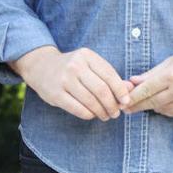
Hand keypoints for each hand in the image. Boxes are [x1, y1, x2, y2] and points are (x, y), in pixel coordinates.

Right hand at [12, 46, 132, 121]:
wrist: (41, 66)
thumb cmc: (72, 67)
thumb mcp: (90, 65)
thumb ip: (109, 75)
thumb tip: (130, 88)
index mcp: (87, 56)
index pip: (110, 75)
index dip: (120, 90)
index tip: (126, 101)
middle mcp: (76, 66)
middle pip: (101, 89)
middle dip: (112, 104)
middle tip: (116, 113)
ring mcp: (64, 80)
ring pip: (90, 101)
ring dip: (101, 112)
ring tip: (106, 116)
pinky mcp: (56, 94)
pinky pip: (77, 109)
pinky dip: (89, 114)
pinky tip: (93, 115)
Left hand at [124, 34, 172, 117]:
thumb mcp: (171, 61)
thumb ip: (150, 74)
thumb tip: (131, 82)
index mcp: (171, 75)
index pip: (145, 91)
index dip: (132, 98)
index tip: (122, 103)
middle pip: (151, 103)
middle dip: (138, 106)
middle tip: (127, 109)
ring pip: (162, 110)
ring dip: (155, 106)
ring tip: (153, 99)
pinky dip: (168, 109)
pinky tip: (168, 102)